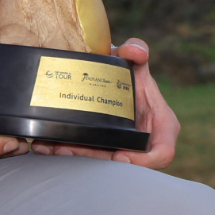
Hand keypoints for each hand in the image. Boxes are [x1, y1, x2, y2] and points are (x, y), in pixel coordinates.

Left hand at [27, 38, 180, 169]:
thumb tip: (136, 51)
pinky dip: (71, 152)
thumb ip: (136, 50)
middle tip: (71, 151)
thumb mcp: (134, 60)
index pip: (162, 153)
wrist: (110, 77)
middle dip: (97, 161)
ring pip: (102, 163)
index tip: (118, 156)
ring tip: (55, 148)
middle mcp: (145, 141)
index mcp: (163, 125)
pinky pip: (89, 156)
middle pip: (125, 164)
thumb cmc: (129, 71)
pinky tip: (51, 145)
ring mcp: (124, 147)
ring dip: (77, 157)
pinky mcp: (105, 149)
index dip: (143, 161)